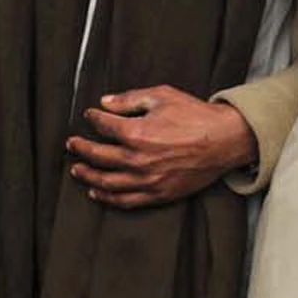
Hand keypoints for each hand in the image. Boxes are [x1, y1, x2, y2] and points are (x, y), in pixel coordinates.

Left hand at [66, 86, 260, 207]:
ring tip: (77, 170)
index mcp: (138, 133)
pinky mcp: (159, 194)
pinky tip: (97, 192)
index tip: (90, 115)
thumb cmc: (195, 115)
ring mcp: (148, 180)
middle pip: (99, 156)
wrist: (225, 140)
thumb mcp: (162, 96)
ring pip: (107, 183)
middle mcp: (138, 160)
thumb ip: (130, 99)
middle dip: (82, 149)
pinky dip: (108, 197)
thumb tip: (105, 102)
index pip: (104, 126)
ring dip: (88, 176)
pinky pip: (126, 200)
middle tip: (73, 144)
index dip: (93, 119)